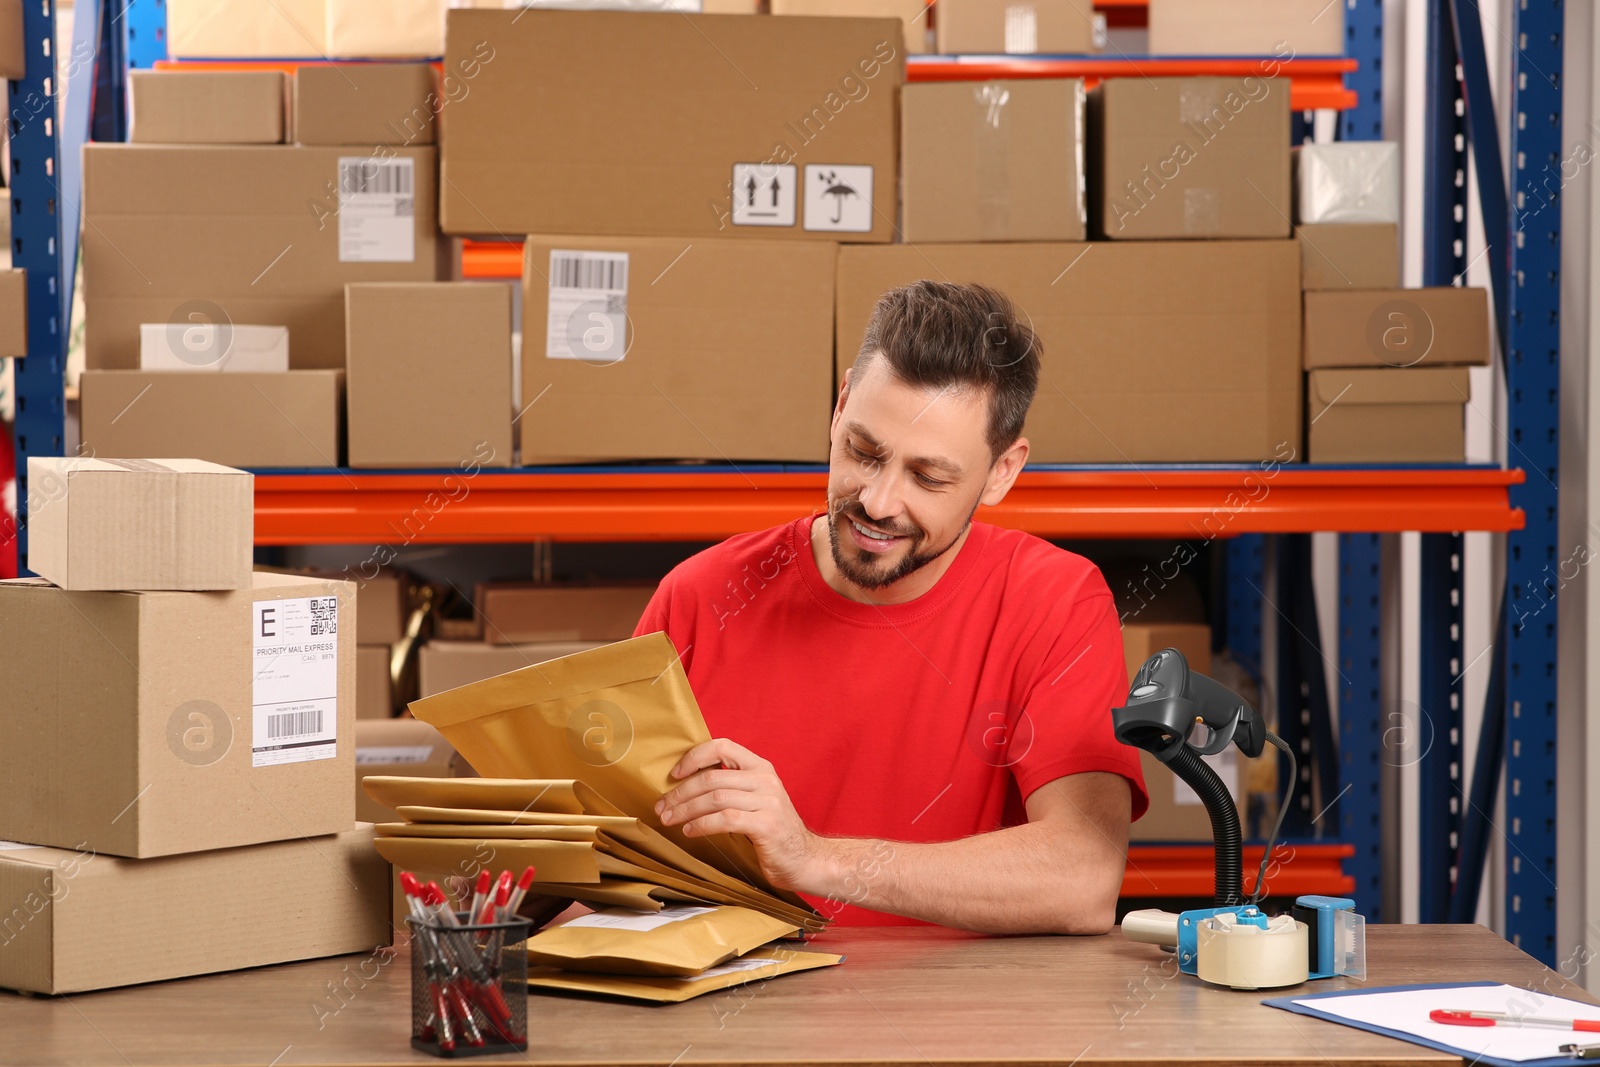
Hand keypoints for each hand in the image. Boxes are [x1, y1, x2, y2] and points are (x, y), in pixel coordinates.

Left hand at [655, 738, 827, 891]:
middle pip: (712, 778)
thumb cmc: (773, 832)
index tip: (675, 774)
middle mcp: (765, 779)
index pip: (722, 747)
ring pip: (715, 798)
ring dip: (685, 810)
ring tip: (669, 820)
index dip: (694, 757)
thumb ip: (731, 787)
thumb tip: (687, 786)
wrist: (805, 860)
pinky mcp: (766, 824)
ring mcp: (768, 801)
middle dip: (681, 793)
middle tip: (662, 807)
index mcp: (761, 767)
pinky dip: (702, 825)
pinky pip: (725, 819)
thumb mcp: (755, 800)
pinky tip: (689, 831)